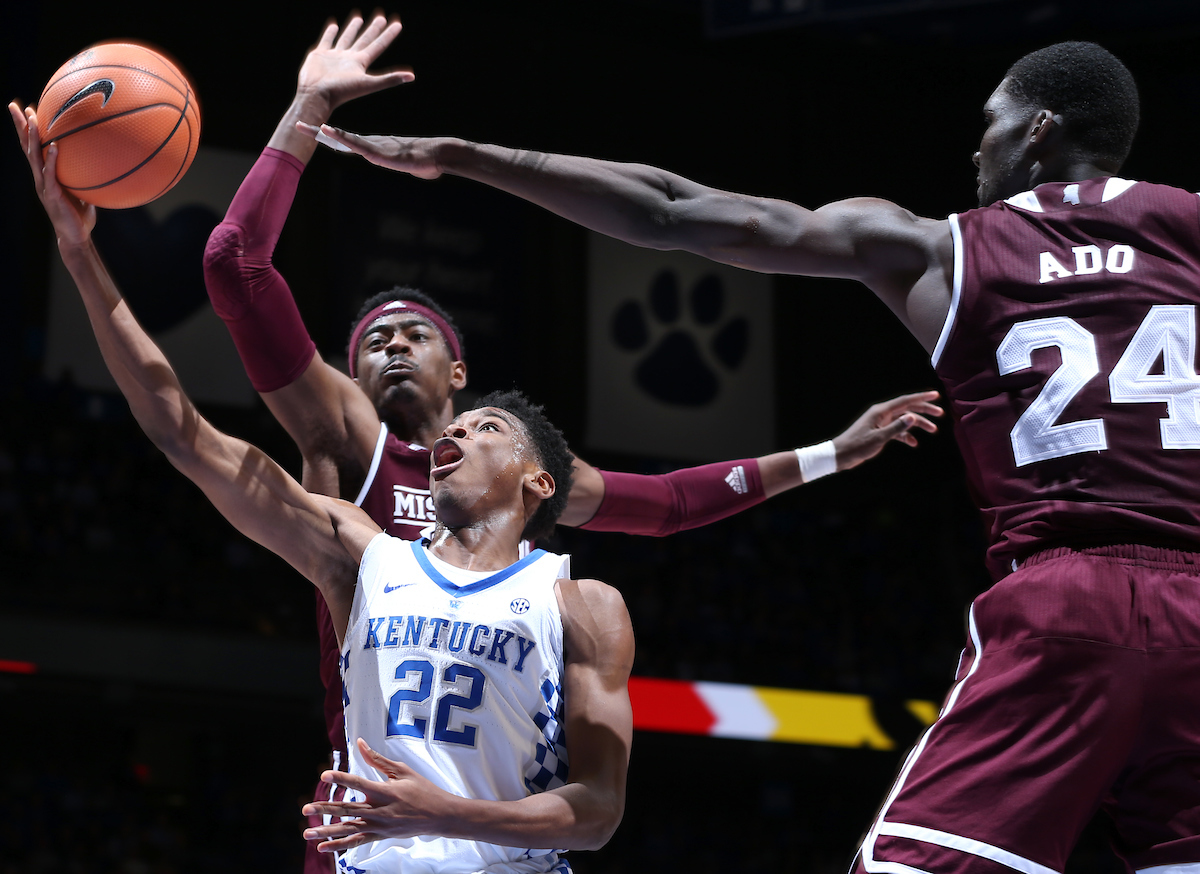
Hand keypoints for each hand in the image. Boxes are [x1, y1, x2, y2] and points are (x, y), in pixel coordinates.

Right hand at [10, 101, 95, 247]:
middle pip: (26, 147)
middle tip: (14, 106)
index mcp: (46, 175)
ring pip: (33, 157)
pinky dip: (51, 159)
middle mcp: (40, 177)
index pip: (34, 148)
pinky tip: (53, 146)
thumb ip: (85, 176)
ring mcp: (43, 185)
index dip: (29, 131)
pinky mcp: (51, 194)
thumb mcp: (83, 191)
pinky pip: (50, 174)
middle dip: (20, 126)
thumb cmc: (80, 215)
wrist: (75, 236)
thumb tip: (100, 161)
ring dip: (31, 137)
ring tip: (30, 118)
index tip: (27, 110)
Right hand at [294, 13, 413, 120]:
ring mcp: (334, 56)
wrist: (317, 95)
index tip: (397, 23)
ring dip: (353, 28)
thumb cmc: (342, 91)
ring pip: (346, 38)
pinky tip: (334, 25)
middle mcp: (349, 58)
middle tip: (381, 16)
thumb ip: (389, 79)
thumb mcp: (368, 84)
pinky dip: (330, 33)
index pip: (378, 45)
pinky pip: (327, 40)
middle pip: (365, 39)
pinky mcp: (319, 55)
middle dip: (374, 28)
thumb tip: (412, 76)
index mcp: (361, 63)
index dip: (388, 35)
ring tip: (359, 17)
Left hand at [296, 122, 444, 178]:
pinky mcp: (379, 152)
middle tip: (297, 124)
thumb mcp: (411, 166)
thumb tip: (422, 171)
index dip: (330, 136)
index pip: (347, 141)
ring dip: (322, 134)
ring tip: (304, 126)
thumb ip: (409, 166)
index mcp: (375, 148)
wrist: (439, 155)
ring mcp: (374, 147)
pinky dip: (341, 137)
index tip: (315, 131)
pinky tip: (328, 131)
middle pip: (339, 138)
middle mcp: (371, 145)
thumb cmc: (428, 162)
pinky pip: (356, 144)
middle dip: (317, 132)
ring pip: (343, 139)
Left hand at [300, 737, 454, 852]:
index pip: (359, 783)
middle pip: (347, 809)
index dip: (342, 778)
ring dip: (326, 831)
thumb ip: (378, 760)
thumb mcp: (402, 771)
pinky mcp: (380, 836)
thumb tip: (360, 743)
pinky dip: (339, 845)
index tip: (325, 774)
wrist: (439, 815)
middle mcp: (380, 810)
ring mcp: (379, 826)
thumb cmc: (422, 789)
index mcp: (386, 791)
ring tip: (307, 832)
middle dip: (324, 809)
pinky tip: (323, 847)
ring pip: (348, 829)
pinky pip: (357, 842)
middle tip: (305, 809)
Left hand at [831, 390, 941, 470]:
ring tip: (932, 430)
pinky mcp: (879, 432)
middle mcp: (882, 414)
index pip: (905, 401)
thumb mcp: (879, 438)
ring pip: (903, 420)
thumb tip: (913, 417)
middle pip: (907, 408)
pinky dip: (905, 435)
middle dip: (924, 410)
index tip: (936, 395)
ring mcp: (880, 423)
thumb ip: (897, 428)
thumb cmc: (857, 446)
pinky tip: (913, 443)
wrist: (840, 455)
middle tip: (940, 414)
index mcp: (881, 412)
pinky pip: (896, 431)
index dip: (922, 398)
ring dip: (917, 425)